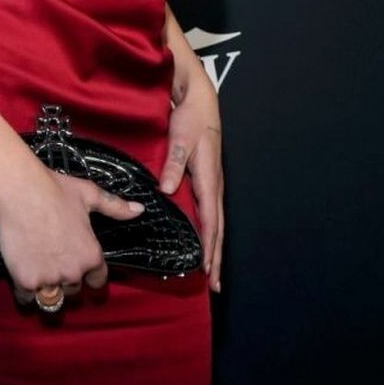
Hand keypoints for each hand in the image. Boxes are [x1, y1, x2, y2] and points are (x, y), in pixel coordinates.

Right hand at [0, 164, 144, 309]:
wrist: (20, 189)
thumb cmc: (54, 188)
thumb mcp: (89, 194)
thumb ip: (115, 207)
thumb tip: (139, 210)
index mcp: (91, 255)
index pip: (98, 282)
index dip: (89, 277)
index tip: (80, 271)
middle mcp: (74, 271)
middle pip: (73, 292)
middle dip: (65, 282)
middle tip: (53, 267)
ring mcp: (50, 278)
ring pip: (52, 300)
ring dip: (47, 293)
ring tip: (39, 280)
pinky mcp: (26, 280)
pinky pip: (27, 299)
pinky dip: (25, 292)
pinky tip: (22, 279)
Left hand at [160, 74, 224, 291]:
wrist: (200, 100)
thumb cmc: (191, 119)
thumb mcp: (181, 139)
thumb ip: (174, 165)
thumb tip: (167, 190)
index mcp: (208, 179)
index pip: (210, 221)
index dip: (208, 247)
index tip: (205, 269)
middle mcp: (213, 186)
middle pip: (217, 230)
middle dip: (215, 258)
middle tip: (214, 285)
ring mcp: (211, 184)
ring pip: (215, 224)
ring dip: (214, 249)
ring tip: (211, 273)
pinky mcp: (206, 180)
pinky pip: (210, 213)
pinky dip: (210, 233)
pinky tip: (205, 243)